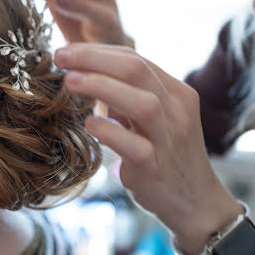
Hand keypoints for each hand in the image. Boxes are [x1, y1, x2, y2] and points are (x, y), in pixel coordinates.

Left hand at [54, 43, 242, 254]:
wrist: (195, 202)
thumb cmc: (166, 154)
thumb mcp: (155, 119)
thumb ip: (129, 96)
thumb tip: (86, 74)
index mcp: (176, 93)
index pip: (136, 59)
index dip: (97, 51)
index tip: (66, 51)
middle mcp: (176, 112)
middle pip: (137, 71)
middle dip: (94, 59)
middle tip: (60, 58)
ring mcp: (169, 140)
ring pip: (142, 104)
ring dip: (102, 88)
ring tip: (70, 82)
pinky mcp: (155, 169)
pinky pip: (135, 147)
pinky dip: (110, 132)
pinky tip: (89, 125)